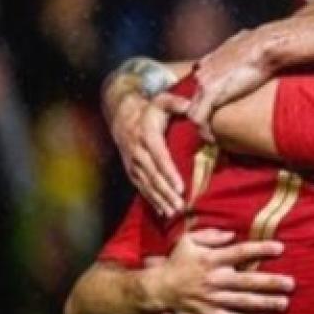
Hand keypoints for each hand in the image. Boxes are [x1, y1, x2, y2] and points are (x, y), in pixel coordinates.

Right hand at [111, 89, 189, 216]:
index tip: (180, 186)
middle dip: (167, 192)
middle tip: (181, 206)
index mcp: (147, 137)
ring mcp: (133, 164)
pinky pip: (142, 188)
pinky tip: (164, 212)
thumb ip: (176, 103)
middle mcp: (138, 153)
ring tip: (174, 212)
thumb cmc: (149, 110)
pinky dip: (152, 201)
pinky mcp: (132, 171)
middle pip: (154, 176)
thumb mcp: (161, 101)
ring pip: (147, 185)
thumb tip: (191, 106)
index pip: (160, 158)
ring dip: (161, 200)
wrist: (123, 117)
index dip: (169, 173)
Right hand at [147, 228, 292, 313]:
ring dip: (265, 303)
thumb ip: (209, 235)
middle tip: (291, 284)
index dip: (260, 249)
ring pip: (244, 302)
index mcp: (211, 260)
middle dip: (271, 283)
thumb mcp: (187, 241)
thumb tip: (231, 235)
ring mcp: (213, 300)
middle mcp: (215, 280)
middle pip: (248, 281)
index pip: (240, 252)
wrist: (158, 290)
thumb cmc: (177, 263)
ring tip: (284, 303)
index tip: (280, 248)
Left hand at [185, 27, 271, 140]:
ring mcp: (204, 82)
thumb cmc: (262, 44)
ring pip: (190, 110)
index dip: (204, 100)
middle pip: (191, 99)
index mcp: (209, 62)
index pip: (198, 84)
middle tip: (210, 128)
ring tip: (211, 138)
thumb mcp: (245, 43)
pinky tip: (212, 139)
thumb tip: (246, 44)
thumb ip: (238, 48)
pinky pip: (198, 117)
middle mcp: (202, 72)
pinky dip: (203, 130)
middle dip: (199, 114)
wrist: (266, 45)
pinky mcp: (211, 93)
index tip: (214, 111)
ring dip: (200, 126)